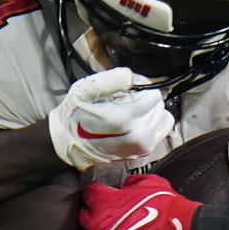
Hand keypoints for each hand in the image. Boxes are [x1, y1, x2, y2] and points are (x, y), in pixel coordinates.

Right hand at [49, 67, 173, 169]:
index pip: (153, 94)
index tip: (127, 89)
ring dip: (148, 111)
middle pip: (158, 105)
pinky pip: (160, 130)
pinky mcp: (142, 152)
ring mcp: (142, 146)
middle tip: (123, 102)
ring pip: (161, 116)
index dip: (140, 87)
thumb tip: (134, 77)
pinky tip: (134, 121)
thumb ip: (112, 79)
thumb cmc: (75, 115)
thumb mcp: (85, 89)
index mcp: (125, 120)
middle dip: (144, 99)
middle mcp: (138, 136)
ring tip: (127, 112)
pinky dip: (151, 122)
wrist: (67, 143)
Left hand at [79, 174, 201, 229]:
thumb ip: (130, 184)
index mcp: (104, 204)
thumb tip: (124, 187)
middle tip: (101, 215)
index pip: (89, 195)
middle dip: (91, 215)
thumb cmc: (166, 207)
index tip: (98, 193)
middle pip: (84, 219)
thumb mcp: (149, 183)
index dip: (94, 193)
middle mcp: (98, 228)